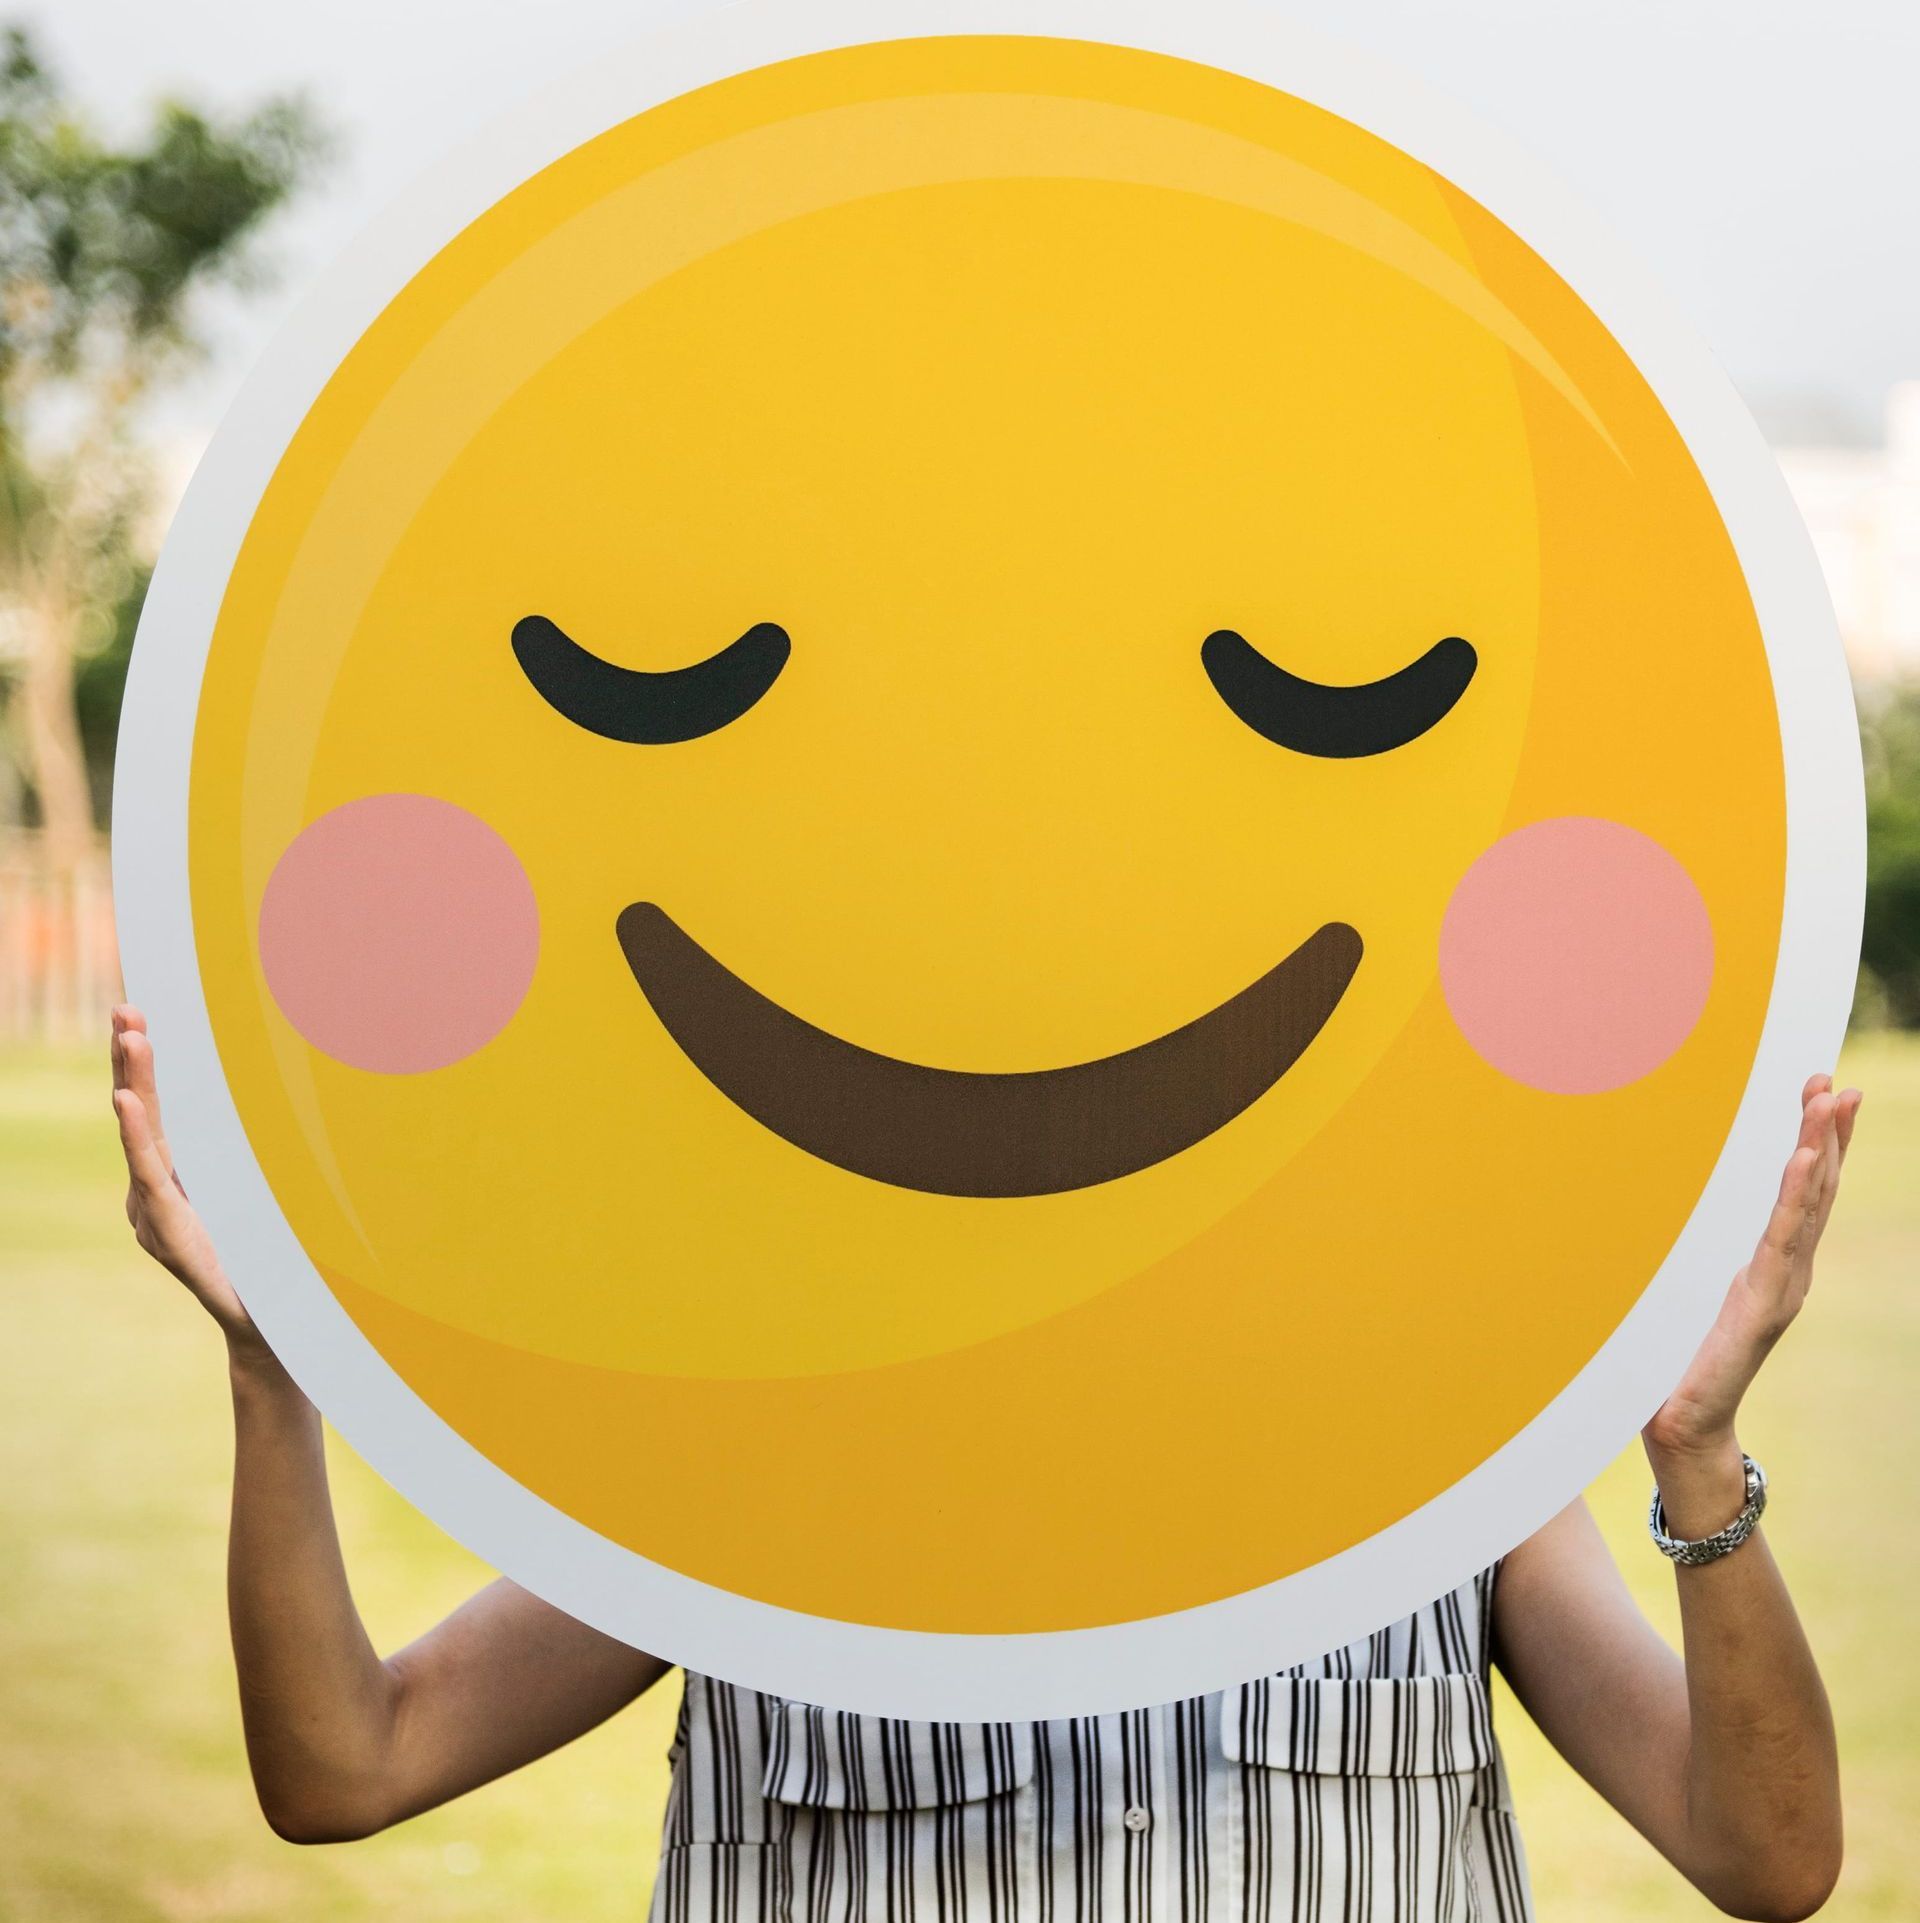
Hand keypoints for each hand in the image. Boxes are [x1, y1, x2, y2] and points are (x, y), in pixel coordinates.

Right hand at [111, 1004, 266, 1355]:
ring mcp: (155, 1212)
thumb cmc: (276, 1262)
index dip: (153, 1064)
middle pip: (146, 1113)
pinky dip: (138, 1136)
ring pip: (143, 1137)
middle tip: (127, 1007)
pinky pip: (151, 1176)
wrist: (272, 1327)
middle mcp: (157, 1191)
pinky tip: (125, 1101)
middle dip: (134, 1059)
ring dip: (136, 1082)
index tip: (142, 1013)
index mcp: (183, 1177)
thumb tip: (311, 1090)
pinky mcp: (166, 1233)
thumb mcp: (272, 1195)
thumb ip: (263, 1155)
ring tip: (129, 1035)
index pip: (164, 1109)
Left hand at [1642, 1074, 1861, 1527]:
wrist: (1681, 1422)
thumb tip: (1657, 1209)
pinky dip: (1798, 1197)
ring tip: (1834, 1102)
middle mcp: (1786, 1271)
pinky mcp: (1765, 1306)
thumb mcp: (1683, 1288)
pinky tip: (1807, 1159)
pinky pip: (1784, 1241)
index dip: (1816, 1141)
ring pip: (1809, 1205)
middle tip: (1838, 1080)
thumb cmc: (1676, 1357)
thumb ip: (1687, 1251)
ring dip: (1821, 1149)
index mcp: (1768, 1264)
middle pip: (1816, 1188)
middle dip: (1828, 1132)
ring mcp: (1782, 1287)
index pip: (1800, 1190)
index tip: (1823, 1091)